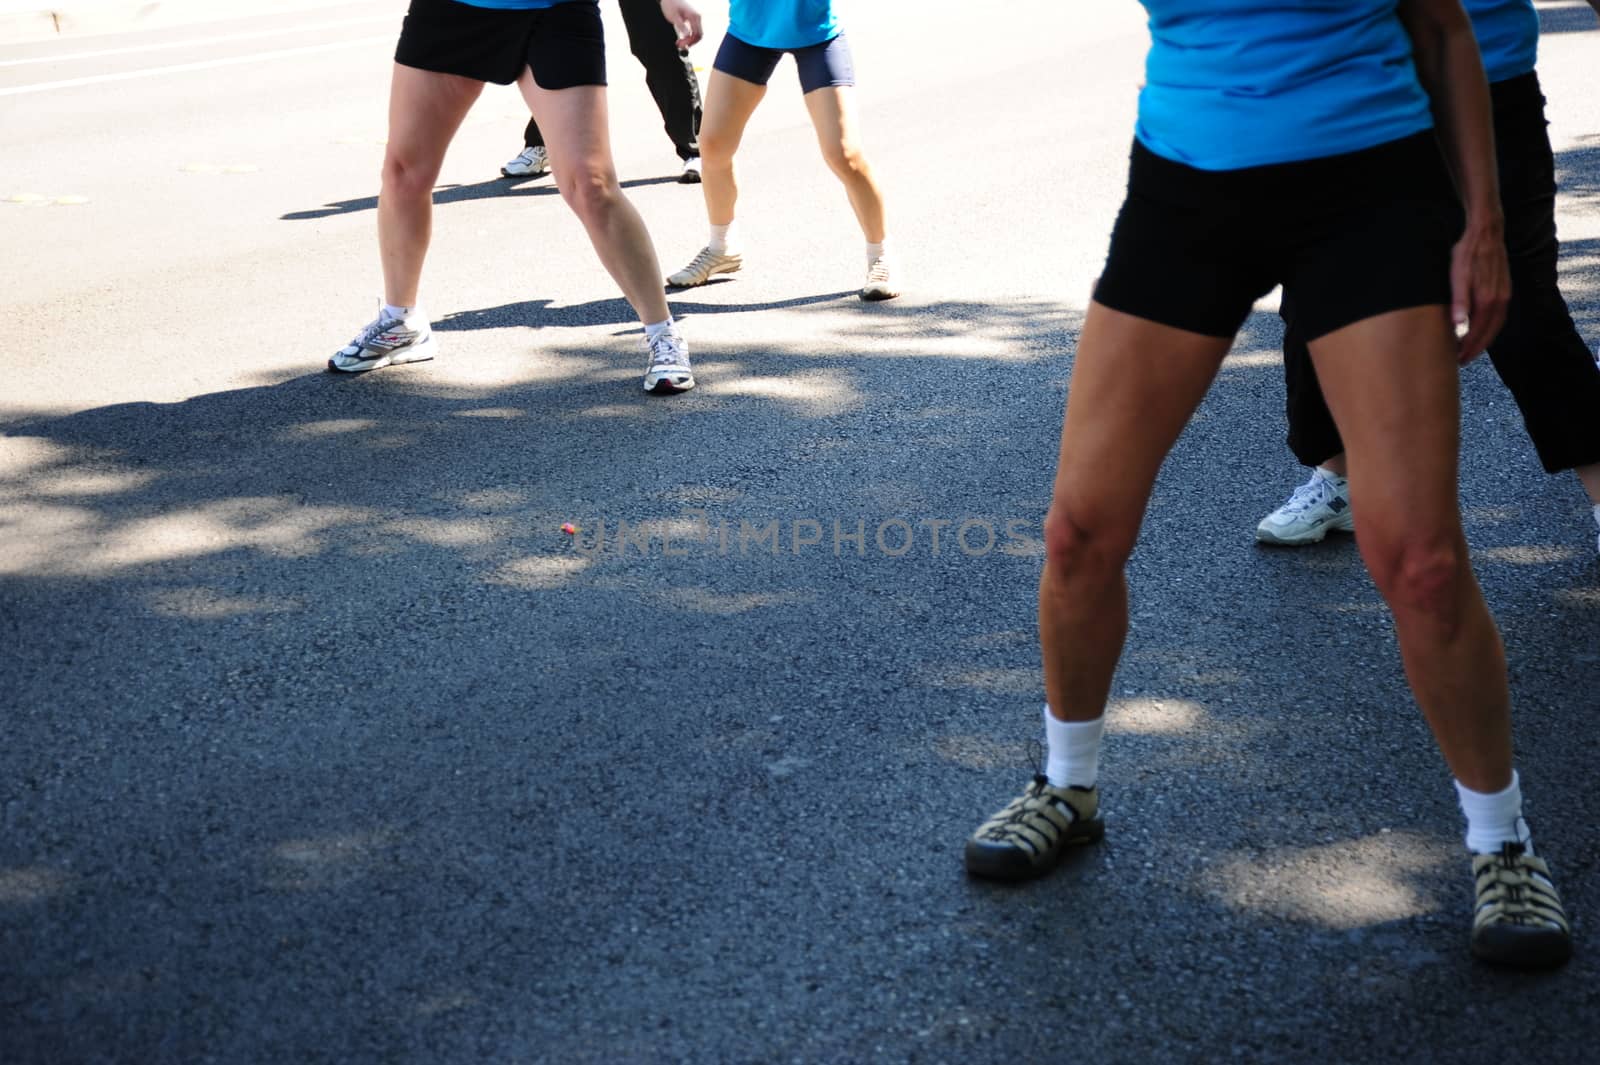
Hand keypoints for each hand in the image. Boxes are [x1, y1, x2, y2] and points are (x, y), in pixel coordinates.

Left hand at [659, 0, 702, 47]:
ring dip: (689, 40)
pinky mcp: (692, 19)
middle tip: (679, 46)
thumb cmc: (671, 5)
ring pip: (696, 34)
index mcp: (694, 16)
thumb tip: (687, 36)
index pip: (697, 34)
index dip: (690, 42)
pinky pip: (694, 31)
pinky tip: (681, 38)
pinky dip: (688, 36)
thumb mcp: (674, 17)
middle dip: (690, 42)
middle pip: (698, 35)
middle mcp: (697, 17)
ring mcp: (696, 18)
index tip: (681, 45)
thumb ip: (681, 26)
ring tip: (679, 42)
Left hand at [1449, 216, 1508, 363]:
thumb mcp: (1457, 275)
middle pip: (1489, 333)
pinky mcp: (1504, 288)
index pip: (1478, 333)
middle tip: (1461, 360)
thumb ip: (1458, 300)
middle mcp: (1500, 299)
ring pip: (1496, 325)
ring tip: (1468, 348)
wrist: (1485, 231)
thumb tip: (1459, 324)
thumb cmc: (1467, 253)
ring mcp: (1504, 293)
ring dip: (1483, 339)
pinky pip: (1498, 314)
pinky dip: (1490, 326)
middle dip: (1476, 349)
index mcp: (1487, 299)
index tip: (1457, 359)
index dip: (1468, 348)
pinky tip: (1478, 328)